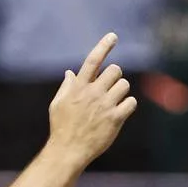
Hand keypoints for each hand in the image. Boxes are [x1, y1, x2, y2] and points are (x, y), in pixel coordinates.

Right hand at [47, 33, 137, 169]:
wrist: (68, 150)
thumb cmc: (61, 127)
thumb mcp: (57, 104)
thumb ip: (66, 87)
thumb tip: (71, 72)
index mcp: (78, 87)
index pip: (93, 61)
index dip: (103, 46)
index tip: (113, 36)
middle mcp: (92, 93)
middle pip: (115, 70)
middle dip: (115, 76)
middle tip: (110, 87)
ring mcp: (104, 105)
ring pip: (124, 85)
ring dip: (122, 91)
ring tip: (113, 102)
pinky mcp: (115, 118)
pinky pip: (131, 102)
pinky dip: (128, 105)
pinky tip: (119, 112)